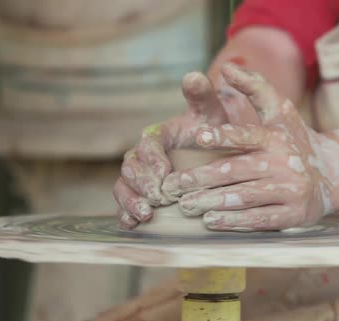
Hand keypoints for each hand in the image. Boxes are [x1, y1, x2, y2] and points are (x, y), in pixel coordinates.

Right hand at [113, 71, 254, 228]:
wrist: (214, 154)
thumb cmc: (212, 132)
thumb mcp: (210, 112)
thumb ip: (201, 95)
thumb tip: (194, 75)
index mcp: (157, 135)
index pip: (147, 144)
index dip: (153, 158)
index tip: (165, 172)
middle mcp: (143, 156)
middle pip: (131, 168)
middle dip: (142, 183)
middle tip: (158, 197)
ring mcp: (140, 177)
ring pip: (124, 187)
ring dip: (131, 201)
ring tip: (146, 215)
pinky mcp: (141, 195)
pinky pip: (125, 205)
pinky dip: (126, 215)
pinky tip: (134, 226)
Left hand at [161, 64, 338, 230]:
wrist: (332, 174)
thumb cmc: (295, 140)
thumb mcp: (280, 110)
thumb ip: (255, 87)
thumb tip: (227, 69)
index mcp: (277, 137)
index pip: (247, 135)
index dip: (223, 136)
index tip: (199, 137)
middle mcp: (284, 163)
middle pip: (237, 171)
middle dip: (202, 179)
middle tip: (175, 186)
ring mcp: (291, 190)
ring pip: (245, 197)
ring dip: (213, 202)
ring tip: (186, 205)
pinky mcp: (294, 214)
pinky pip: (260, 219)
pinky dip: (234, 221)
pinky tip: (212, 221)